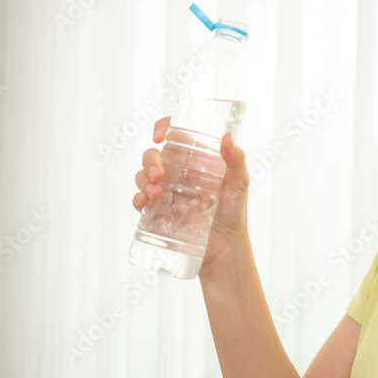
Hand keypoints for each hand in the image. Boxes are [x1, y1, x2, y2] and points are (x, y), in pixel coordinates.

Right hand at [133, 116, 251, 272]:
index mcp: (196, 160)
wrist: (225, 249)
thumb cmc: (234, 213)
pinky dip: (137, 198)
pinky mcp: (159, 211)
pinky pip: (140, 200)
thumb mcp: (239, 184)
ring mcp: (167, 191)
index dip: (164, 127)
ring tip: (154, 193)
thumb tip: (228, 137)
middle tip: (158, 174)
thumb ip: (236, 160)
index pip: (177, 135)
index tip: (159, 135)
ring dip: (142, 179)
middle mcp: (179, 173)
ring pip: (143, 176)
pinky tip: (143, 202)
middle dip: (149, 160)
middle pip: (154, 155)